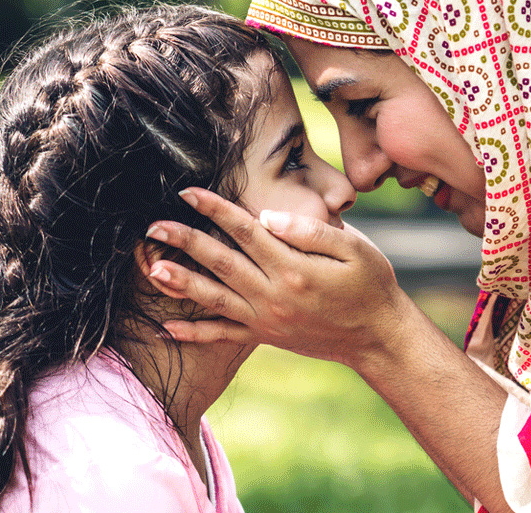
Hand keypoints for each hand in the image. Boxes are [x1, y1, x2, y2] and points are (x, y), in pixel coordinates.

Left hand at [143, 187, 405, 366]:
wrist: (379, 337)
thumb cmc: (372, 286)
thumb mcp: (356, 250)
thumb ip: (310, 231)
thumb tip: (265, 217)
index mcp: (294, 267)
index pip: (245, 231)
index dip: (215, 209)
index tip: (188, 192)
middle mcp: (274, 295)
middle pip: (220, 262)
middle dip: (184, 241)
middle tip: (153, 227)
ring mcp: (267, 319)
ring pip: (214, 299)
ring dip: (180, 283)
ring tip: (151, 269)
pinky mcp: (266, 337)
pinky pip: (223, 337)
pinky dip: (194, 333)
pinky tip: (165, 328)